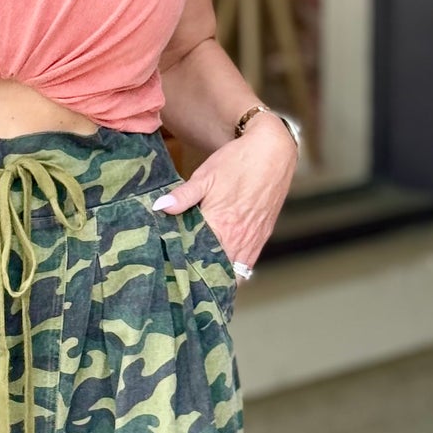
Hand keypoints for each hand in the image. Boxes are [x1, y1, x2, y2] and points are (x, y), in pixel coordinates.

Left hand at [151, 118, 297, 274]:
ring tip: (201, 280)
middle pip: (217, 273)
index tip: (171, 271)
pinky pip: (247, 265)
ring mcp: (253, 240)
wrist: (273, 151)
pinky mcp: (263, 236)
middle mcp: (239, 238)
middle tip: (183, 280)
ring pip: (234, 274)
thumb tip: (159, 207)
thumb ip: (183, 196)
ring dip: (219, 278)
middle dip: (201, 279)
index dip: (185, 268)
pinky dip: (234, 271)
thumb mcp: (205, 176)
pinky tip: (222, 268)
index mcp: (221, 225)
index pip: (198, 258)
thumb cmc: (237, 162)